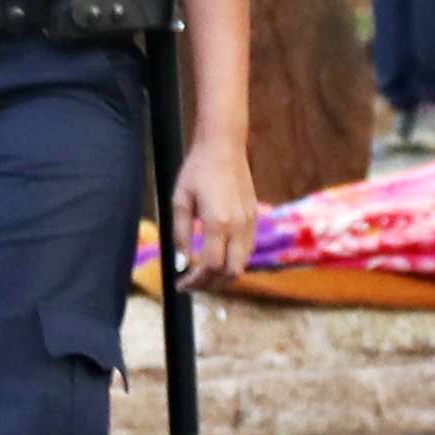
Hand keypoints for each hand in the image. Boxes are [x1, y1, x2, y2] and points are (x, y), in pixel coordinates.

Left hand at [169, 130, 257, 298]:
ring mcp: (250, 222)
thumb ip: (180, 234)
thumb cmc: (197, 170)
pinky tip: (217, 260)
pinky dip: (233, 262)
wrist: (224, 147)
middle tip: (192, 286)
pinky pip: (247, 250)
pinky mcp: (254, 218)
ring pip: (243, 264)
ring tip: (203, 278)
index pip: (210, 266)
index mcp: (218, 222)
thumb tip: (180, 264)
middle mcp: (238, 226)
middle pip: (231, 272)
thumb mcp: (180, 201)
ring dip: (224, 276)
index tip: (180, 285)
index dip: (195, 281)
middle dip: (211, 285)